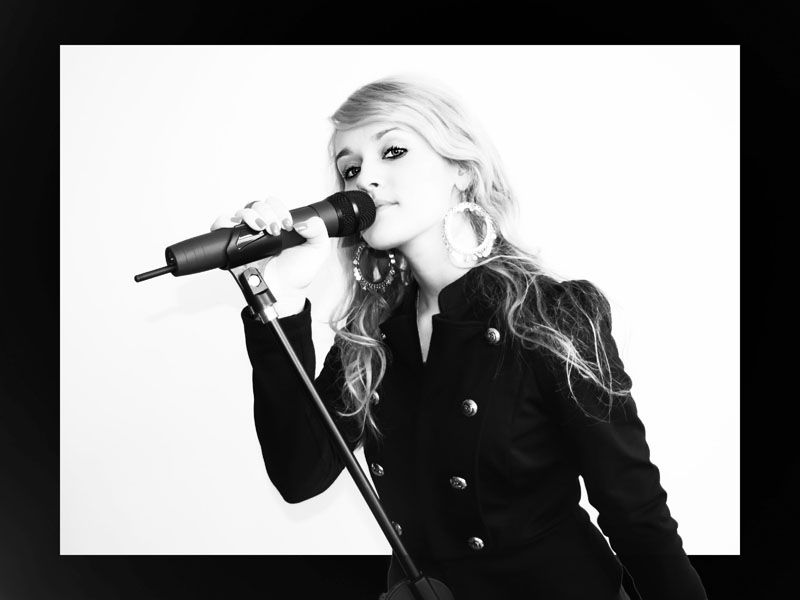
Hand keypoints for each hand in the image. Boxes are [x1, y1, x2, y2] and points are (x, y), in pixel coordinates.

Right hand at [211, 197, 330, 314]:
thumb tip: (304, 220)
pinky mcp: (233, 246)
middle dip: (266, 213)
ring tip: (261, 229)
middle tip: (275, 229)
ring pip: (240, 213)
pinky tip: (237, 228)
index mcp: (279, 223)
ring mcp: (247, 236)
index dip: (279, 209)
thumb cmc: (298, 272)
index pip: (273, 204)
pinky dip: (225, 222)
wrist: (285, 292)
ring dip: (250, 216)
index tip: (287, 224)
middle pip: (256, 205)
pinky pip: (221, 226)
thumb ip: (318, 230)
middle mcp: (262, 227)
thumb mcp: (318, 249)